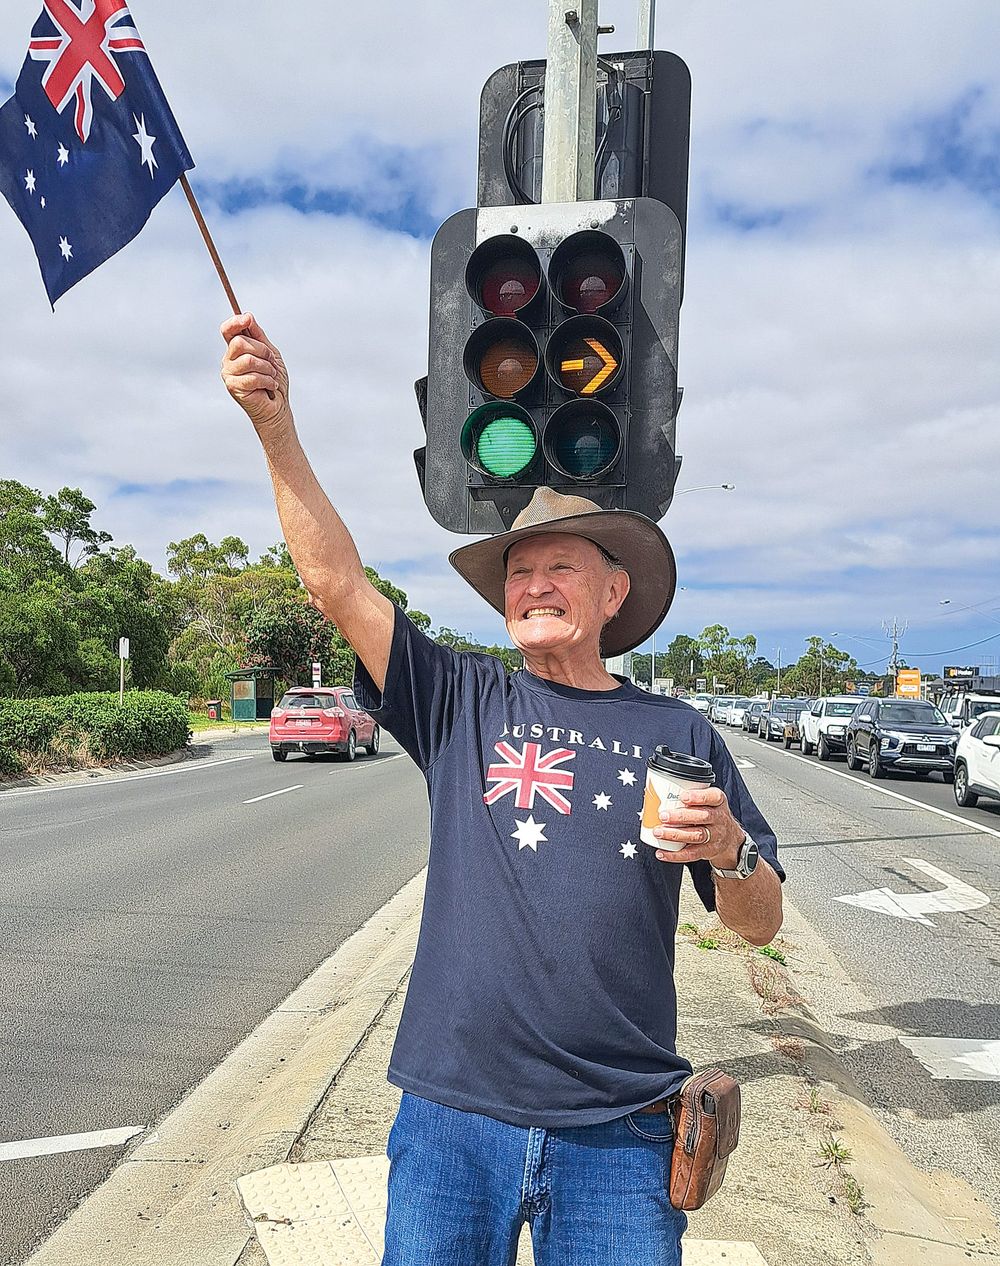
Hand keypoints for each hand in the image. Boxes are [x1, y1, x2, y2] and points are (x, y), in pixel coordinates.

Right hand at [220, 313, 289, 431]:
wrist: (278, 407)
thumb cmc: (273, 381)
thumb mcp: (271, 354)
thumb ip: (259, 336)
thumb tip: (248, 317)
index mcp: (236, 350)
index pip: (228, 331)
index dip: (235, 322)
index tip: (248, 319)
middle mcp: (229, 360)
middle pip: (240, 342)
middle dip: (262, 351)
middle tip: (271, 363)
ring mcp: (229, 374)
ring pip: (248, 360)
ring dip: (267, 368)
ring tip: (271, 376)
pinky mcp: (233, 387)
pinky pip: (252, 377)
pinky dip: (267, 381)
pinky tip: (269, 386)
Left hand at [651, 787, 744, 867]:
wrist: (730, 839)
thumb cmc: (712, 814)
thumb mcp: (709, 800)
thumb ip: (691, 795)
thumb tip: (655, 791)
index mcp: (718, 802)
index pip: (713, 797)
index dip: (698, 797)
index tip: (682, 797)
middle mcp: (719, 818)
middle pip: (702, 817)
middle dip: (681, 817)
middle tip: (663, 815)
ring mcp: (715, 836)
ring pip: (696, 836)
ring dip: (675, 834)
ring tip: (659, 832)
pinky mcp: (708, 851)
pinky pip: (692, 854)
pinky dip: (675, 855)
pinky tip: (661, 852)